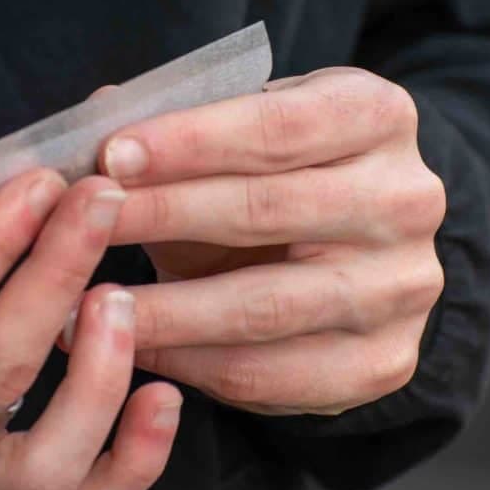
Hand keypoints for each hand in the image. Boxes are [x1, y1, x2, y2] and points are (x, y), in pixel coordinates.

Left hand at [95, 67, 445, 415]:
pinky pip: (270, 374)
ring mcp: (404, 288)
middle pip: (268, 210)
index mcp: (378, 116)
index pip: (278, 125)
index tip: (109, 156)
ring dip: (162, 308)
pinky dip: (189, 364)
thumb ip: (178, 123)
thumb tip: (94, 116)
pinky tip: (134, 346)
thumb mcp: (243, 132)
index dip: (188, 142)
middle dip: (161, 215)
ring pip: (264, 305)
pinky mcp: (383, 362)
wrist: (358, 250)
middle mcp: (407, 200)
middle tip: (82, 226)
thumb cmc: (278, 175)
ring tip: (84, 305)